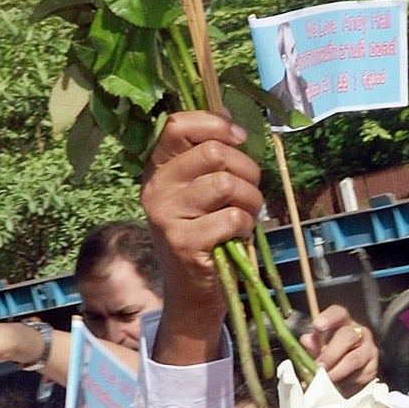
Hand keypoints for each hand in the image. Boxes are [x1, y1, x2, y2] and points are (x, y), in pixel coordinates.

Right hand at [140, 110, 265, 365]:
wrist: (191, 293)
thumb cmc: (205, 234)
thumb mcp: (199, 191)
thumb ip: (209, 154)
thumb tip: (230, 114)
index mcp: (158, 168)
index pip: (177, 125)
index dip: (215, 124)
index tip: (239, 138)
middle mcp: (156, 188)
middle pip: (214, 153)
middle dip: (248, 169)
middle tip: (250, 191)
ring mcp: (167, 216)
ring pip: (227, 184)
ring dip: (251, 199)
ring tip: (247, 214)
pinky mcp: (184, 242)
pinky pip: (232, 218)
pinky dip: (247, 226)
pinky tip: (238, 236)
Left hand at [304, 305, 379, 395]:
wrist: (352, 373)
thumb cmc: (332, 355)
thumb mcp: (319, 348)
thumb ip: (313, 344)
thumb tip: (306, 340)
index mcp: (343, 322)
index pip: (338, 314)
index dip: (328, 318)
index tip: (317, 326)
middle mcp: (359, 333)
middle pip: (347, 337)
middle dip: (330, 354)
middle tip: (319, 367)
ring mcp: (369, 350)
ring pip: (354, 359)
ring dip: (337, 372)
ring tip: (324, 381)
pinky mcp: (373, 368)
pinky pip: (359, 376)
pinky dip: (345, 384)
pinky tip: (337, 387)